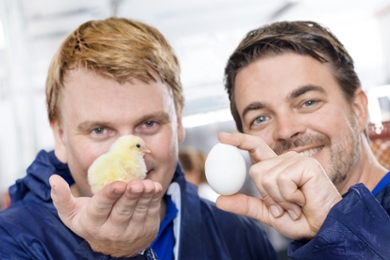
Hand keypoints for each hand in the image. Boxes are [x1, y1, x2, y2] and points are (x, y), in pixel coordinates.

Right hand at [49, 175, 162, 256]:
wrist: (112, 247)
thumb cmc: (90, 221)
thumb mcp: (72, 214)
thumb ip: (61, 198)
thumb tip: (53, 179)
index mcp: (92, 223)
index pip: (101, 208)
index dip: (110, 196)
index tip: (118, 184)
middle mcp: (112, 230)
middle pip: (123, 211)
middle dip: (130, 196)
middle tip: (135, 184)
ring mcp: (131, 232)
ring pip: (139, 212)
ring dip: (144, 197)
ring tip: (147, 185)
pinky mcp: (146, 230)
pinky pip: (152, 213)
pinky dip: (154, 200)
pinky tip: (154, 188)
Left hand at [216, 132, 341, 239]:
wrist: (323, 228)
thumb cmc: (300, 220)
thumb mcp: (267, 214)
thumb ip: (246, 205)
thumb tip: (219, 200)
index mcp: (275, 168)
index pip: (255, 148)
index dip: (238, 140)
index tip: (220, 136)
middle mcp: (285, 160)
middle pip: (256, 171)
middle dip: (267, 196)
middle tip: (286, 207)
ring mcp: (296, 160)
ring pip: (267, 178)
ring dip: (280, 199)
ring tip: (296, 204)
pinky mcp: (306, 165)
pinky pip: (282, 181)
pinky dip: (289, 197)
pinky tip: (303, 199)